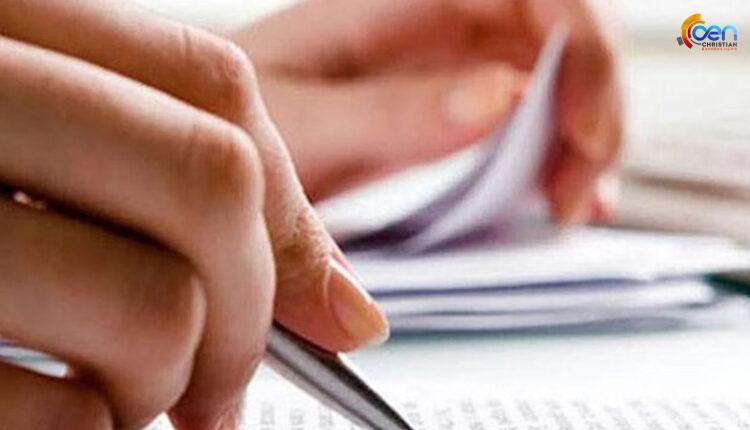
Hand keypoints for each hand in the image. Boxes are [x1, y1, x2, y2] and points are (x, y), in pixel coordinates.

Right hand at [0, 0, 386, 427]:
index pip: (215, 86)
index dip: (287, 206)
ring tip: (129, 387)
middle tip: (224, 379)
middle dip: (250, 312)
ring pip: (154, 307)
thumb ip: (197, 191)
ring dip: (168, 376)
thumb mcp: (64, 141)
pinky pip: (61, 412)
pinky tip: (65, 405)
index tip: (326, 303)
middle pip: (209, 186)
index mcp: (17, 25)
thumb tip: (351, 312)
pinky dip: (89, 429)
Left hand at [233, 0, 620, 221]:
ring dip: (580, 139)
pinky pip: (526, 119)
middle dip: (590, 106)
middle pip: (561, 32)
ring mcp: (448, 63)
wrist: (213, 146)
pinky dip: (553, 158)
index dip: (581, 41)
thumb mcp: (300, 122)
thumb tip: (504, 95)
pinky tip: (556, 199)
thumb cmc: (235, 121)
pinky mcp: (451, 107)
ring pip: (554, 78)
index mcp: (399, 0)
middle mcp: (436, 20)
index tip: (581, 127)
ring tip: (568, 206)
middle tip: (574, 190)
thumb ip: (392, 112)